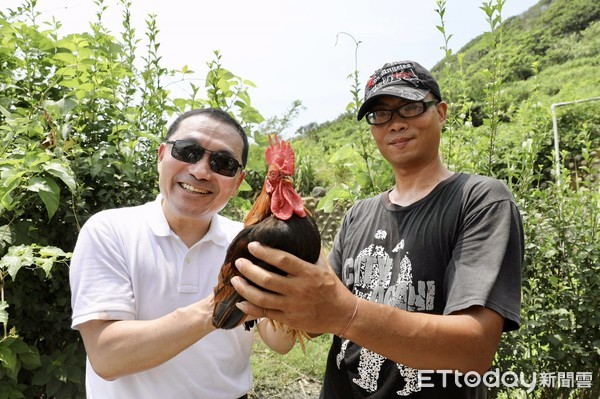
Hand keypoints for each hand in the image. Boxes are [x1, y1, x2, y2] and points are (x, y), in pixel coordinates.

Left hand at [231, 242, 355, 334]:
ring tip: (235, 280)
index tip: (252, 246)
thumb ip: (310, 252)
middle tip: (239, 262)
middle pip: (267, 279)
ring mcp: (292, 306)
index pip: (282, 260)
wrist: (343, 314)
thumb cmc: (332, 287)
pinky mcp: (289, 319)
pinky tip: (240, 302)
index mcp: (308, 273)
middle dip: (248, 270)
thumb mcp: (324, 266)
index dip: (265, 252)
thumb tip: (301, 233)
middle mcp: (298, 289)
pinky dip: (250, 309)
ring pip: (262, 298)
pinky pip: (265, 313)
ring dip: (244, 289)